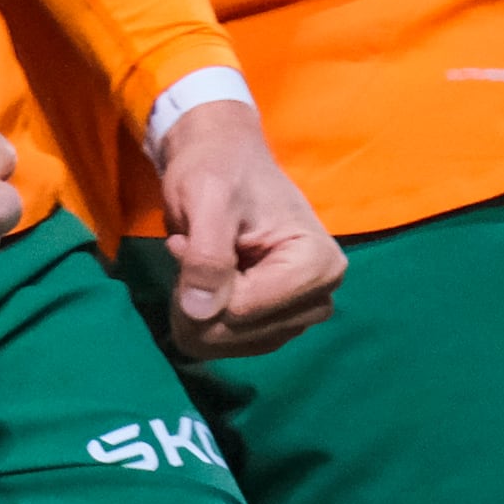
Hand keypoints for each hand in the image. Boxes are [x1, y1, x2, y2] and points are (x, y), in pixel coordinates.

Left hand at [148, 97, 341, 358]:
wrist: (222, 159)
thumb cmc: (219, 169)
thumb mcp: (208, 199)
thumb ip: (207, 255)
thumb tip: (200, 313)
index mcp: (318, 265)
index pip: (242, 310)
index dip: (200, 283)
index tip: (184, 241)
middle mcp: (318, 298)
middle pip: (236, 333)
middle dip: (194, 298)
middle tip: (185, 248)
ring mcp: (298, 315)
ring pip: (227, 344)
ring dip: (194, 305)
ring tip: (194, 257)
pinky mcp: (276, 323)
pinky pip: (227, 343)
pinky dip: (201, 314)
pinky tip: (200, 276)